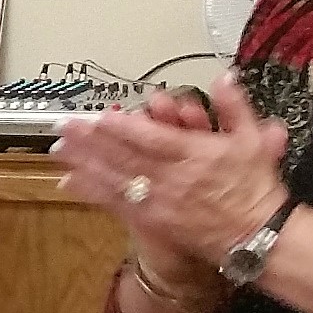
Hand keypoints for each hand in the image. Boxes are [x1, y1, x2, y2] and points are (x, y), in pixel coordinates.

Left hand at [55, 75, 283, 276]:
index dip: (124, 128)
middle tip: (64, 126)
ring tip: (58, 149)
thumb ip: (235, 107)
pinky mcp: (151, 220)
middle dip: (92, 141)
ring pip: (115, 178)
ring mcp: (158, 201)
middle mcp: (171, 179)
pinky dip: (92, 192)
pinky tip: (69, 182)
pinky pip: (116, 204)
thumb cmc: (253, 188)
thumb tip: (224, 78)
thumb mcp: (253, 141)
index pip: (152, 139)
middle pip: (124, 157)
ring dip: (85, 163)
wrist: (254, 234)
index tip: (101, 116)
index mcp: (194, 156)